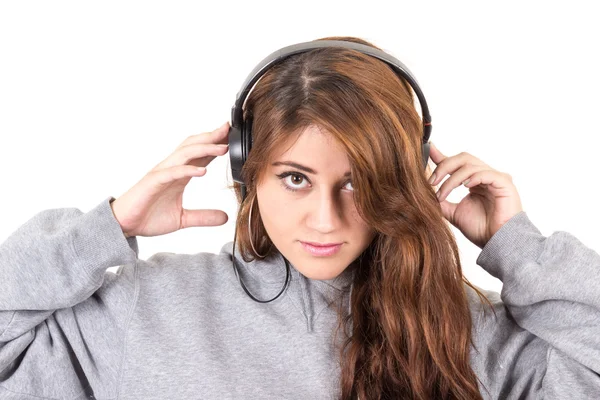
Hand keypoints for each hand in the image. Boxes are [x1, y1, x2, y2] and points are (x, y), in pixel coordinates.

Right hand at [110, 122, 230, 237]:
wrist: (125, 225)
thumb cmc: (148, 216)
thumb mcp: (183, 219)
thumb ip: (203, 217)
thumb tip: (225, 218)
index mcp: (179, 174)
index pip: (200, 154)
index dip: (215, 144)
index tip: (233, 137)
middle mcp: (171, 169)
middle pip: (194, 146)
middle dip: (212, 137)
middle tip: (230, 130)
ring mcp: (161, 174)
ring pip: (185, 154)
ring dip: (205, 149)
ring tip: (223, 148)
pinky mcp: (153, 183)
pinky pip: (172, 173)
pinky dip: (188, 170)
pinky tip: (202, 171)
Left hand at [427, 142, 523, 248]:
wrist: (497, 242)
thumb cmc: (481, 229)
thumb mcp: (453, 213)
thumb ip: (441, 201)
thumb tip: (424, 194)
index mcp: (474, 181)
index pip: (456, 163)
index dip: (441, 156)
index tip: (427, 151)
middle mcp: (485, 176)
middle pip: (462, 158)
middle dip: (443, 167)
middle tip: (431, 182)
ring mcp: (495, 177)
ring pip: (470, 165)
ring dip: (452, 179)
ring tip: (442, 194)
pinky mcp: (504, 182)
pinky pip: (486, 173)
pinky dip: (472, 177)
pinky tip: (464, 187)